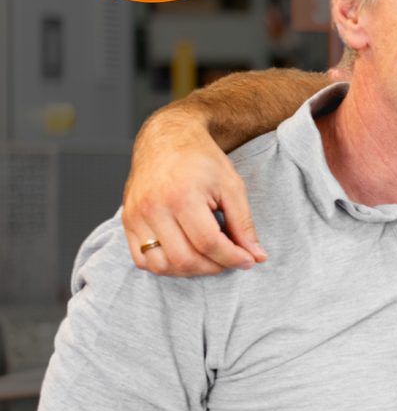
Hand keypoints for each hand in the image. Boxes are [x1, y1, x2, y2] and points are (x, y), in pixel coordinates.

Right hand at [122, 111, 265, 275]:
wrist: (166, 140)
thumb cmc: (201, 160)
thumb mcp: (232, 186)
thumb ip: (244, 223)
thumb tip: (256, 255)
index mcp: (182, 196)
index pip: (208, 243)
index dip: (232, 258)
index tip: (249, 260)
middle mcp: (153, 208)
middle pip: (184, 259)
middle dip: (214, 267)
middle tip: (231, 259)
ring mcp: (136, 217)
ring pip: (161, 265)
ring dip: (190, 271)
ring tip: (210, 259)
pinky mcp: (127, 222)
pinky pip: (141, 260)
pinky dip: (166, 266)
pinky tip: (186, 256)